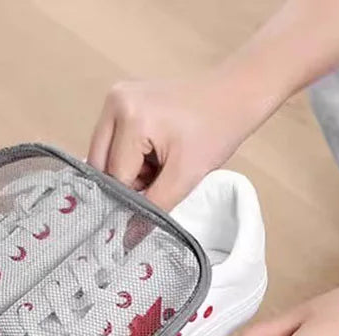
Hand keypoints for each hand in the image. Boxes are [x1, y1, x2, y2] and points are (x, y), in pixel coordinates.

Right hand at [87, 74, 264, 209]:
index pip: (115, 175)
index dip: (133, 194)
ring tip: (157, 164)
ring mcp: (116, 96)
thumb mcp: (185, 176)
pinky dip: (129, 156)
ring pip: (103, 155)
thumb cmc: (217, 130)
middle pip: (101, 164)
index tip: (155, 196)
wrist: (237, 94)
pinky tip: (153, 152)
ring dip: (126, 170)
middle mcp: (115, 101)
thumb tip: (128, 238)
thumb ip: (153, 208)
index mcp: (130, 116)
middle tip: (158, 177)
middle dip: (126, 181)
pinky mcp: (121, 98)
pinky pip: (112, 141)